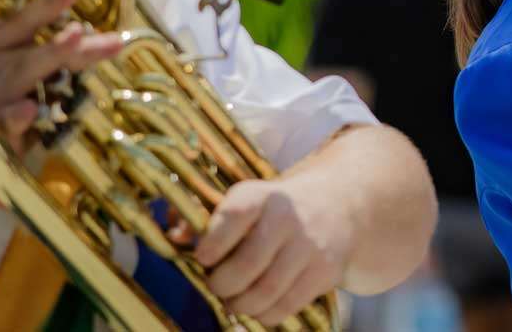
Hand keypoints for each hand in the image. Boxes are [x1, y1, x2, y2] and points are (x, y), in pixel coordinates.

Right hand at [0, 0, 123, 162]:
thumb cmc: (0, 109)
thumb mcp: (25, 78)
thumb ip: (57, 59)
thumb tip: (100, 39)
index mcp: (0, 53)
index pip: (23, 25)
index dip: (46, 6)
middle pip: (33, 52)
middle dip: (63, 41)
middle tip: (87, 28)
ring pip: (21, 77)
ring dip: (47, 58)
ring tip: (73, 39)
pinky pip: (2, 123)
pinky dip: (14, 116)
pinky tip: (28, 110)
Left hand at [190, 177, 352, 325]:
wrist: (336, 204)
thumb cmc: (273, 210)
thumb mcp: (245, 200)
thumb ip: (204, 217)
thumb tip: (175, 238)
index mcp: (262, 196)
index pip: (235, 215)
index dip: (212, 243)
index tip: (203, 257)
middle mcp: (289, 218)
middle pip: (247, 265)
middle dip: (222, 284)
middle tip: (217, 285)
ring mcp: (310, 246)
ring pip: (266, 292)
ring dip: (240, 305)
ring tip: (234, 300)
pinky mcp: (326, 271)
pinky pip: (287, 306)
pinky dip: (265, 314)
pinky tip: (259, 306)